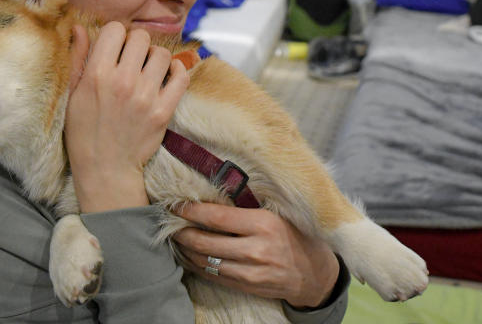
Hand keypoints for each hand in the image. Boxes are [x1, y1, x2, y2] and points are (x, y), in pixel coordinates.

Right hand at [65, 22, 188, 211]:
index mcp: (96, 75)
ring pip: (162, 54)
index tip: (115, 48)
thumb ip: (77, 57)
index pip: (115, 29)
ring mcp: (146, 97)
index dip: (115, 35)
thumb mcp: (72, 94)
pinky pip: (181, 76)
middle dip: (136, 44)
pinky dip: (177, 70)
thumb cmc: (84, 130)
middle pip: (141, 38)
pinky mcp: (164, 111)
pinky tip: (168, 74)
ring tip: (147, 69)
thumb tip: (80, 27)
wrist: (105, 168)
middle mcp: (123, 82)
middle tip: (132, 59)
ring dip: (155, 57)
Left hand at [172, 202, 339, 308]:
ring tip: (175, 238)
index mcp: (263, 224)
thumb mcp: (277, 214)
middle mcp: (255, 249)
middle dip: (181, 232)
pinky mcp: (246, 286)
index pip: (216, 217)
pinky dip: (196, 265)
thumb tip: (212, 194)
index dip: (191, 211)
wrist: (314, 274)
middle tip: (168, 222)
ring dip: (185, 249)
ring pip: (205, 261)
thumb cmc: (295, 236)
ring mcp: (250, 272)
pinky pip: (212, 276)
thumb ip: (248, 207)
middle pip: (205, 241)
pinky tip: (189, 256)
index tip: (175, 205)